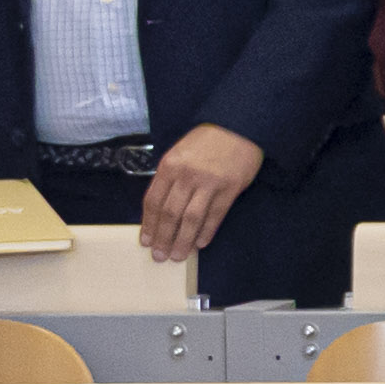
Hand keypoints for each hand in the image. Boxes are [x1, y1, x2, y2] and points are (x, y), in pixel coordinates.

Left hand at [137, 122, 264, 264]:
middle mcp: (187, 176)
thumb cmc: (206, 141)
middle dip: (163, 238)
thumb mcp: (179, 153)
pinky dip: (206, 231)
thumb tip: (162, 208)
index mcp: (170, 166)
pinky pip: (215, 215)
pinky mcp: (230, 188)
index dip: (149, 224)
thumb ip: (170, 178)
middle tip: (160, 256)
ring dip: (183, 240)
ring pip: (191, 218)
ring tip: (178, 255)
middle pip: (170, 213)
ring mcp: (209, 183)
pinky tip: (200, 243)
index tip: (146, 241)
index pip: (154, 201)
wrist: (238, 127)